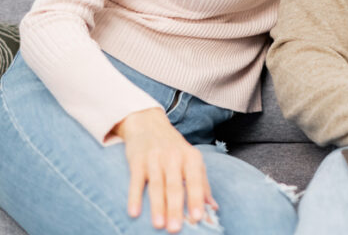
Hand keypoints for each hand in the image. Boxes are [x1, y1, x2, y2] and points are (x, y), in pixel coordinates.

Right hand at [113, 107, 216, 232]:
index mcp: (191, 158)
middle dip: (176, 208)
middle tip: (176, 229)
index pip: (196, 181)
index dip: (197, 199)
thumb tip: (213, 208)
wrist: (148, 123)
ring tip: (158, 225)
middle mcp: (174, 157)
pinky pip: (136, 181)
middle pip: (175, 186)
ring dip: (157, 206)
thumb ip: (202, 184)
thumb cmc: (174, 149)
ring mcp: (155, 158)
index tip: (199, 218)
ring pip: (157, 185)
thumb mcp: (191, 160)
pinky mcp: (137, 160)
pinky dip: (134, 197)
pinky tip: (134, 213)